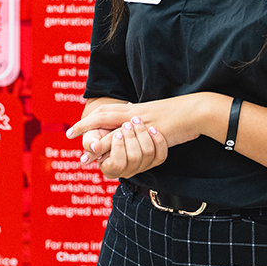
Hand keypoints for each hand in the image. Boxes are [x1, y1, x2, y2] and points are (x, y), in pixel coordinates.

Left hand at [66, 94, 207, 177]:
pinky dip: (113, 146)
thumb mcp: (158, 114)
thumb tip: (133, 114)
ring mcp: (141, 120)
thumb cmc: (181, 113)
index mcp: (136, 110)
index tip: (78, 127)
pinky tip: (106, 154)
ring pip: (111, 129)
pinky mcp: (149, 130)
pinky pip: (126, 138)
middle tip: (70, 136)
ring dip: (96, 142)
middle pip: (103, 117)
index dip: (92, 118)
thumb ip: (144, 116)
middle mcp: (135, 113)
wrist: (197, 109)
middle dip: (86, 127)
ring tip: (84, 155)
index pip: (108, 111)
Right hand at [84, 115, 168, 178]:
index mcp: (110, 168)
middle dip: (131, 138)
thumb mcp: (91, 136)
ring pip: (148, 154)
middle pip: (134, 158)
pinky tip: (152, 129)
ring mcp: (142, 166)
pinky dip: (158, 140)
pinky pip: (161, 154)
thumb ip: (90, 142)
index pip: (117, 164)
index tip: (117, 132)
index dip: (118, 148)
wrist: (116, 127)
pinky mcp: (154, 160)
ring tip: (136, 120)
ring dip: (143, 134)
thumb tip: (95, 147)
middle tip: (127, 124)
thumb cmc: (100, 133)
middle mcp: (127, 171)